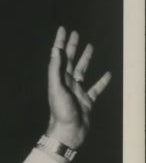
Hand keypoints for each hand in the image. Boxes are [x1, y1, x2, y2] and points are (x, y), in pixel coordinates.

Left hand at [46, 26, 110, 150]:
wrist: (68, 133)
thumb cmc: (61, 112)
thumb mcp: (56, 88)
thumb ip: (55, 69)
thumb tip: (56, 50)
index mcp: (59, 78)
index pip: (59, 56)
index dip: (60, 42)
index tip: (63, 29)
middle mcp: (67, 83)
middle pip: (70, 60)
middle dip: (72, 47)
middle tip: (75, 33)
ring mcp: (76, 92)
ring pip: (82, 71)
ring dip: (85, 59)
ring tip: (91, 47)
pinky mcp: (86, 101)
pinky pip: (95, 88)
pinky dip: (101, 81)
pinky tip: (108, 74)